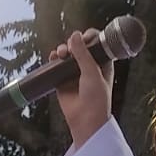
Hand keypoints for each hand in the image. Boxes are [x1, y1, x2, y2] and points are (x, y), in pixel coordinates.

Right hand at [50, 30, 112, 147]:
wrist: (86, 120)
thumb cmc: (96, 99)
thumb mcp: (92, 73)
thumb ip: (83, 54)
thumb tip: (74, 35)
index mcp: (102, 63)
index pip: (96, 43)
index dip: (90, 37)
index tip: (84, 37)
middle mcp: (89, 66)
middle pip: (79, 45)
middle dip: (73, 42)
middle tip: (71, 48)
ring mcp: (75, 73)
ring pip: (67, 54)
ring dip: (62, 49)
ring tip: (61, 53)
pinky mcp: (62, 80)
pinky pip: (56, 65)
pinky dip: (53, 59)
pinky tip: (53, 57)